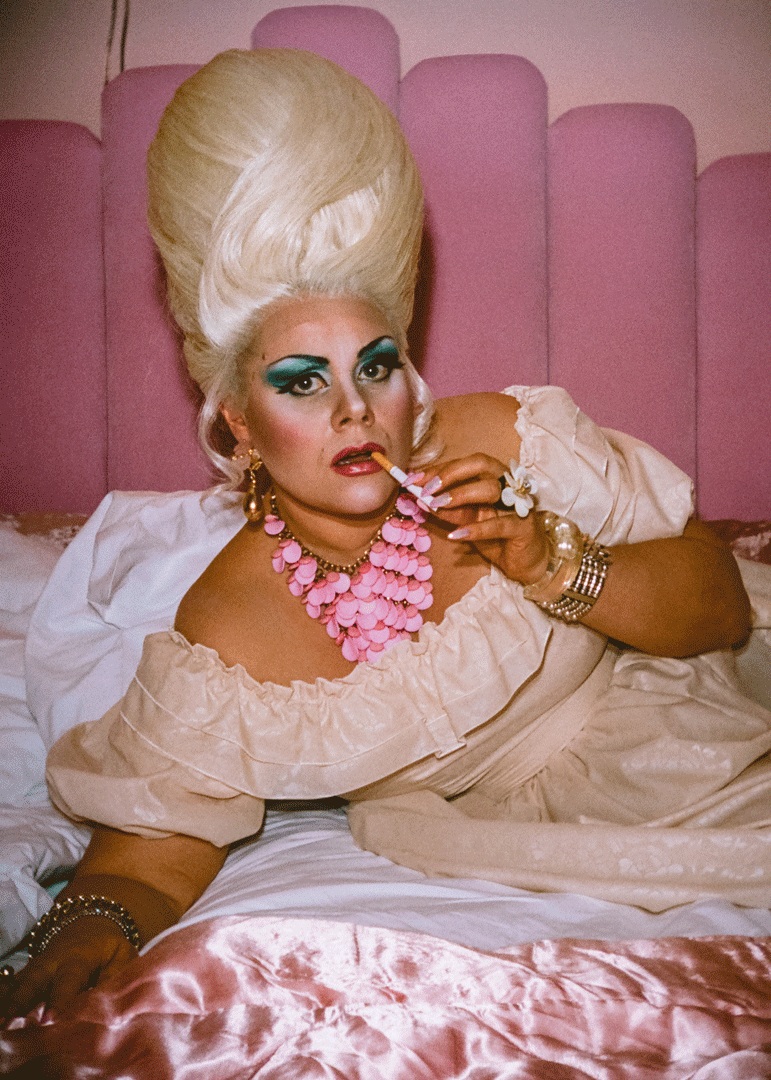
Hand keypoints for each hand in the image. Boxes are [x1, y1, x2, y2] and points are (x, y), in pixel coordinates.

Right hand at [0, 917, 137, 1021]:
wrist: (87, 929)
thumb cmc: (108, 949)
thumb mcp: (121, 954)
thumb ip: (115, 975)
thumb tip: (109, 1001)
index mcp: (77, 959)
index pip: (67, 980)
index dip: (59, 999)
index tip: (49, 1019)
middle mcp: (50, 964)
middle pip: (32, 982)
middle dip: (21, 1002)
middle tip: (11, 1021)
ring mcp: (34, 972)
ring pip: (18, 988)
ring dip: (10, 1004)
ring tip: (2, 1025)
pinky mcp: (25, 979)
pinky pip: (11, 990)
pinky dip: (6, 1001)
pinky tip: (2, 1021)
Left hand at [424, 454, 550, 584]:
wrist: (524, 562)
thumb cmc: (496, 536)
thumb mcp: (468, 520)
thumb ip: (449, 508)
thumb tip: (421, 499)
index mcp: (493, 477)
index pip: (465, 464)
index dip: (438, 469)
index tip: (413, 480)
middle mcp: (507, 484)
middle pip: (481, 464)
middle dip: (451, 473)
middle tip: (427, 489)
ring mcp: (519, 504)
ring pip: (491, 489)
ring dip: (460, 495)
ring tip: (437, 506)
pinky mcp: (524, 528)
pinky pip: (500, 525)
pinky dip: (476, 529)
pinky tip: (456, 535)